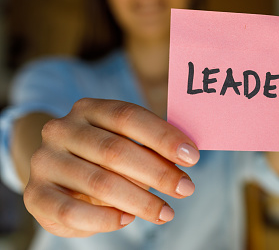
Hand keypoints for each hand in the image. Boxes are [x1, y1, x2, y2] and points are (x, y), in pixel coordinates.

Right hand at [24, 98, 199, 236]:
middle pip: (115, 150)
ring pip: (98, 181)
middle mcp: (62, 129)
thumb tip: (186, 157)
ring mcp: (45, 161)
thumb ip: (149, 147)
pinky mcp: (35, 195)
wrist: (53, 173)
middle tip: (186, 189)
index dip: (163, 136)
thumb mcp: (124, 143)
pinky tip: (128, 220)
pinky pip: (72, 211)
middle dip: (158, 172)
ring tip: (165, 212)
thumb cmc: (101, 156)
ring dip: (139, 200)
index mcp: (89, 109)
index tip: (192, 157)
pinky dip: (105, 218)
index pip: (129, 117)